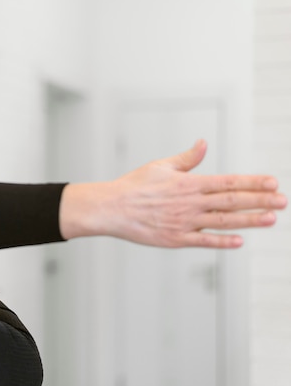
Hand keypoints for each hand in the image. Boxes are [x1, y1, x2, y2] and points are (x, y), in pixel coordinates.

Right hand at [59, 139, 286, 247]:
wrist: (112, 208)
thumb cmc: (134, 186)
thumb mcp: (161, 166)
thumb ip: (187, 159)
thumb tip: (203, 143)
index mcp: (188, 183)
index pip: (227, 182)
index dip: (252, 182)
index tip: (272, 182)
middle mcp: (190, 202)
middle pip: (231, 201)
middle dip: (260, 200)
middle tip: (283, 201)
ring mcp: (183, 222)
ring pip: (223, 221)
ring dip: (249, 220)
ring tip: (271, 219)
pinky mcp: (175, 239)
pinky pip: (203, 241)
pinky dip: (222, 241)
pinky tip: (240, 240)